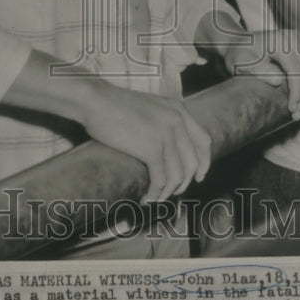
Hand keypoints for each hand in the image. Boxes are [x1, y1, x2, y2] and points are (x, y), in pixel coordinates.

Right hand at [83, 82, 211, 201]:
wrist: (95, 101)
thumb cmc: (113, 104)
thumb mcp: (149, 107)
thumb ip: (162, 121)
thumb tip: (166, 148)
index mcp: (178, 109)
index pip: (204, 140)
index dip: (204, 162)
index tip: (198, 176)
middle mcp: (177, 121)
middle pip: (193, 161)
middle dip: (185, 181)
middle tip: (172, 191)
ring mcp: (166, 135)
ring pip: (177, 174)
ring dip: (168, 191)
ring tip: (156, 198)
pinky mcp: (151, 148)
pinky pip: (160, 179)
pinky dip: (155, 193)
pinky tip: (146, 199)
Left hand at [197, 10, 299, 120]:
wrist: (239, 43)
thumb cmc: (239, 55)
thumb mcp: (242, 64)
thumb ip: (259, 71)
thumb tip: (279, 81)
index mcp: (279, 41)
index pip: (297, 70)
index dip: (297, 93)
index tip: (292, 110)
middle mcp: (294, 38)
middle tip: (299, 115)